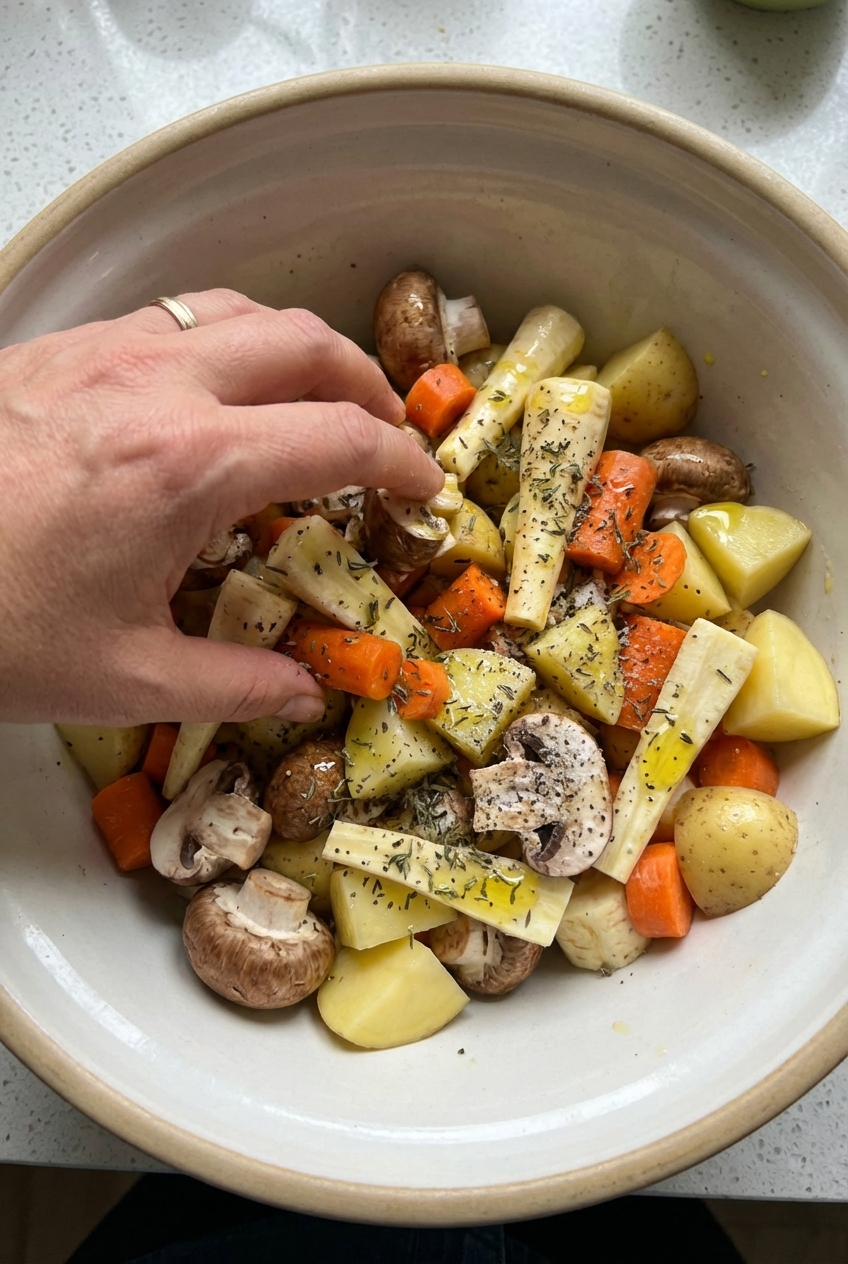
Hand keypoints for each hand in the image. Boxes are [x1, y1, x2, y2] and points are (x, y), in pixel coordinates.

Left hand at [0, 288, 442, 724]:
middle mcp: (153, 388)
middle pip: (303, 343)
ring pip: (236, 312)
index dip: (402, 460)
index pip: (340, 436)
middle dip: (366, 384)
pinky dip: (222, 345)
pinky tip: (210, 397)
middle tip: (386, 433)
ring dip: (296, 350)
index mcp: (187, 466)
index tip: (424, 487)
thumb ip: (234, 685)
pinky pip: (168, 321)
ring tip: (312, 399)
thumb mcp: (121, 679)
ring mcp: (99, 356)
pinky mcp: (54, 352)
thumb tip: (302, 695)